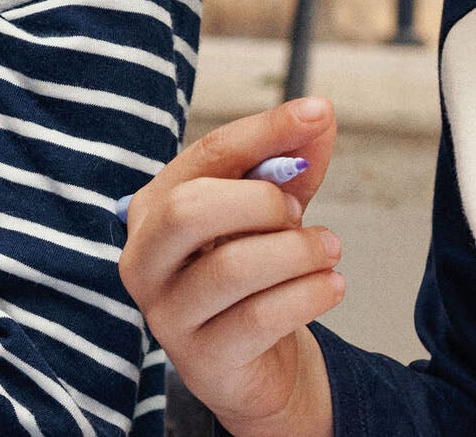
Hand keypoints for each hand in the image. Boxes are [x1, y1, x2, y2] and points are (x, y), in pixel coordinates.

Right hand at [118, 97, 341, 436]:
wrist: (254, 365)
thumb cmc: (252, 272)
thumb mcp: (266, 214)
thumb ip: (287, 166)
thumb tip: (319, 116)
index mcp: (152, 206)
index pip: (206, 155)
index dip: (264, 131)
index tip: (319, 111)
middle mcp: (143, 255)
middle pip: (193, 207)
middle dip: (264, 202)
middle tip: (303, 214)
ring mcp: (165, 311)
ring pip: (231, 266)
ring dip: (297, 252)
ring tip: (330, 250)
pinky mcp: (200, 359)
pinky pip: (259, 317)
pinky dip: (309, 294)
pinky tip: (332, 286)